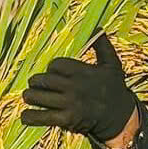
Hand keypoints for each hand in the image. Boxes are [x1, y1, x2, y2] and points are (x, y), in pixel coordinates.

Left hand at [20, 34, 136, 144]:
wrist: (121, 118)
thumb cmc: (114, 89)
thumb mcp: (112, 65)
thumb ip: (103, 46)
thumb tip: (97, 28)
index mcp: (83, 71)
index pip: (56, 65)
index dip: (51, 68)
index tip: (52, 72)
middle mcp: (75, 87)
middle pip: (44, 80)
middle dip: (35, 82)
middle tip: (34, 84)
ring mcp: (70, 104)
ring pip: (38, 97)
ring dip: (30, 96)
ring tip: (28, 96)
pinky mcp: (67, 120)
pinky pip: (42, 117)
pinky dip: (30, 117)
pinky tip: (25, 115)